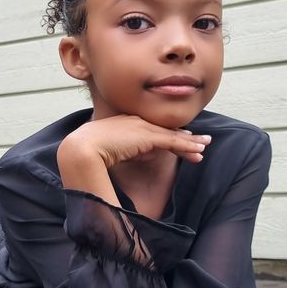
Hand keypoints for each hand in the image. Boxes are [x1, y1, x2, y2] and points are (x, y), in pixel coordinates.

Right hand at [58, 114, 210, 169]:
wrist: (81, 148)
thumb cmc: (85, 155)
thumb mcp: (105, 154)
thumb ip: (118, 157)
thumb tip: (130, 165)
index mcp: (123, 125)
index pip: (149, 130)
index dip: (165, 136)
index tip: (178, 140)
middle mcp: (134, 122)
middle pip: (164, 130)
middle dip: (182, 137)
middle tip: (198, 141)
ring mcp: (141, 127)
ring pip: (172, 135)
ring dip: (190, 142)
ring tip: (205, 146)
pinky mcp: (148, 136)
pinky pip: (172, 142)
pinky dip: (187, 146)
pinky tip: (199, 151)